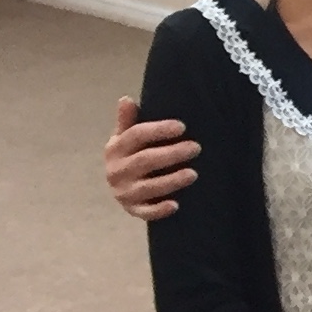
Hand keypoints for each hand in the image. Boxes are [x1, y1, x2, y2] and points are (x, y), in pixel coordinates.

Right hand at [106, 96, 200, 219]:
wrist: (120, 187)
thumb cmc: (130, 155)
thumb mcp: (125, 138)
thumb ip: (128, 121)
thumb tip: (126, 99)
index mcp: (115, 148)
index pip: (135, 136)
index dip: (158, 130)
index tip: (182, 126)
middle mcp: (116, 170)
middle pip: (145, 161)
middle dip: (171, 154)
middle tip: (196, 148)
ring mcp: (123, 192)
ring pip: (148, 187)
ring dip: (171, 181)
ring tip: (193, 174)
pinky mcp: (132, 210)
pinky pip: (145, 212)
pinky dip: (159, 210)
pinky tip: (176, 205)